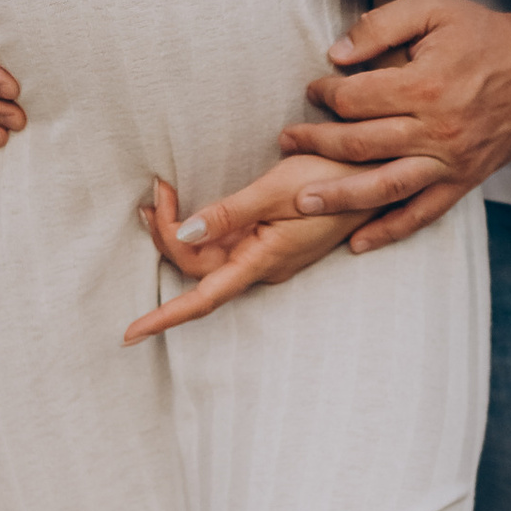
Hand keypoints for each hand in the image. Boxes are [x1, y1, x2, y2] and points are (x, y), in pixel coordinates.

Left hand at [124, 168, 375, 343]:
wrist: (380, 175)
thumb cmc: (334, 180)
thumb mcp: (277, 190)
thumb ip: (229, 212)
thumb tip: (185, 231)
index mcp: (263, 259)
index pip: (202, 298)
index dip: (164, 317)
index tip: (130, 334)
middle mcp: (264, 265)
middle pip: (198, 267)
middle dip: (166, 236)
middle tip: (155, 192)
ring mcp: (270, 254)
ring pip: (210, 255)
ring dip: (180, 228)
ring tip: (160, 194)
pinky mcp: (274, 240)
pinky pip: (226, 243)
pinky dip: (201, 225)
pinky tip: (190, 205)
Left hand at [275, 0, 510, 252]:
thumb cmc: (485, 34)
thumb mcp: (433, 9)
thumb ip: (381, 25)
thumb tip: (336, 54)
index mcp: (423, 86)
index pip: (354, 99)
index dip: (324, 94)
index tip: (313, 90)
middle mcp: (435, 130)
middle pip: (358, 144)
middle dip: (314, 143)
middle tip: (286, 140)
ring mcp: (450, 161)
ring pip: (383, 187)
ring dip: (337, 197)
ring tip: (301, 201)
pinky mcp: (465, 180)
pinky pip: (423, 213)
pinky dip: (389, 230)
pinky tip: (358, 242)